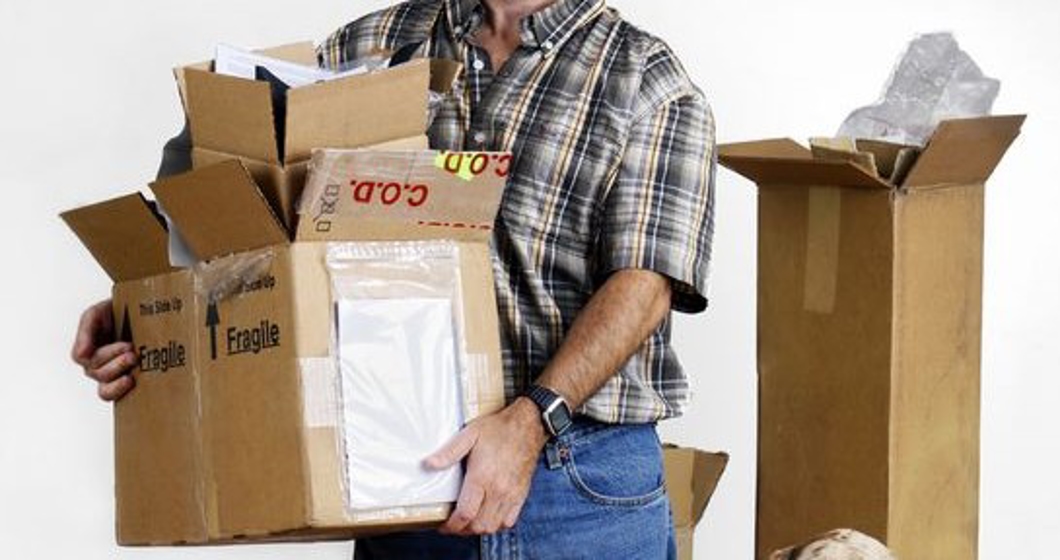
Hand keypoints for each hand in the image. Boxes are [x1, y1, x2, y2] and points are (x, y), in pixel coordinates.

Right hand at [71, 299, 137, 400]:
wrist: (137, 312)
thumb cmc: (113, 312)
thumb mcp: (95, 314)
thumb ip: (85, 331)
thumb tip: (82, 355)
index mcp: (85, 350)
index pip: (84, 359)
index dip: (107, 355)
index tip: (128, 345)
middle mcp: (94, 365)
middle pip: (98, 374)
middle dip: (118, 364)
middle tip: (134, 354)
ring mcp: (108, 376)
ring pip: (105, 391)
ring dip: (119, 382)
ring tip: (134, 368)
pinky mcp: (122, 382)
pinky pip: (116, 395)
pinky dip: (122, 391)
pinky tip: (133, 382)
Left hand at [425, 397, 547, 534]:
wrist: (528, 425)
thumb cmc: (499, 429)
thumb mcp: (470, 434)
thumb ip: (449, 451)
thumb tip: (429, 464)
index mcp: (482, 477)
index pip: (465, 514)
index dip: (451, 525)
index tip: (443, 525)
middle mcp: (498, 490)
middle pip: (478, 526)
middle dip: (462, 530)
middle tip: (452, 524)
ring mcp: (511, 495)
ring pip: (493, 527)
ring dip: (478, 529)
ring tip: (468, 521)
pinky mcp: (521, 495)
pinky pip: (509, 521)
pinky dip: (496, 524)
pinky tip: (488, 516)